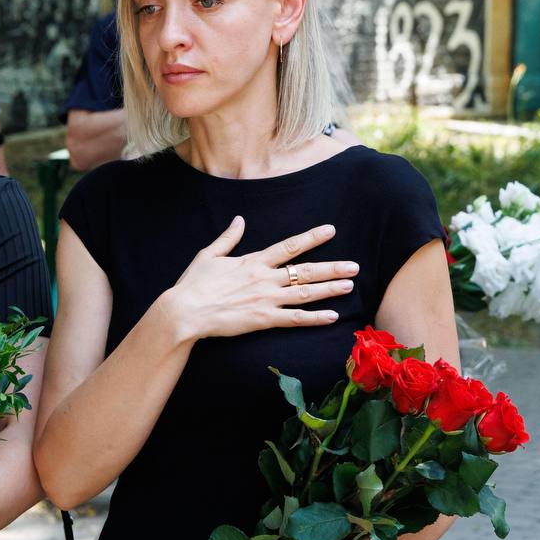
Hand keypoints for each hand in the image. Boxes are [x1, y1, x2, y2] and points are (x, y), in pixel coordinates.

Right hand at [162, 217, 358, 341]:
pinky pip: (294, 319)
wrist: (185, 312)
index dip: (312, 238)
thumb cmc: (193, 284)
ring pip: (305, 293)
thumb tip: (239, 220)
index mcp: (253, 261)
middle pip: (305, 270)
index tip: (330, 231)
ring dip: (329, 289)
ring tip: (349, 285)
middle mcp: (264, 278)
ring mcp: (266, 299)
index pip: (289, 246)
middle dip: (332, 267)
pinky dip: (314, 317)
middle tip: (355, 266)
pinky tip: (332, 316)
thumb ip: (228, 238)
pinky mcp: (263, 320)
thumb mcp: (209, 255)